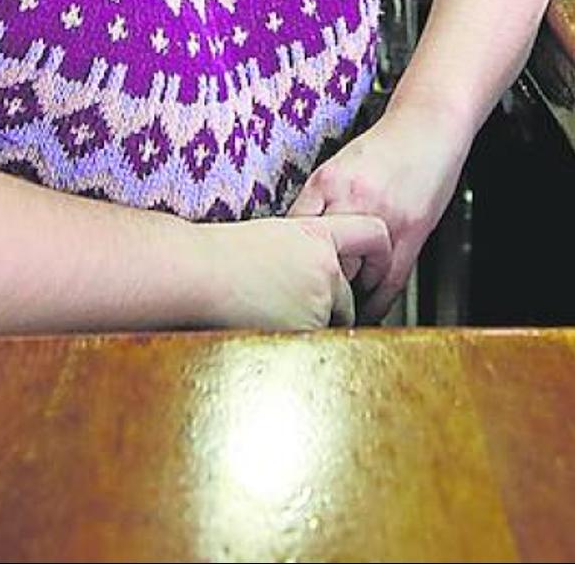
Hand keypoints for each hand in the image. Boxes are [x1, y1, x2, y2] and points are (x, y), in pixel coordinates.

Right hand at [203, 212, 391, 330]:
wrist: (196, 271)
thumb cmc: (222, 253)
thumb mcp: (273, 237)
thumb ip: (306, 252)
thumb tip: (325, 274)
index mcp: (316, 233)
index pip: (372, 234)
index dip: (379, 251)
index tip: (373, 264)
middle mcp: (326, 265)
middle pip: (349, 293)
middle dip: (330, 305)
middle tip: (289, 300)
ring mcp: (319, 299)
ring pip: (332, 321)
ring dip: (311, 323)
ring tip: (267, 308)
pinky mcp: (308, 329)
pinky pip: (313, 341)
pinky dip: (295, 338)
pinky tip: (264, 322)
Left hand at [287, 103, 470, 322]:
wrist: (426, 127)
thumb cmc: (382, 148)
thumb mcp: (339, 167)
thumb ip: (321, 199)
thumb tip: (296, 236)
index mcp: (325, 182)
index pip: (294, 230)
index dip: (286, 259)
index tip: (281, 277)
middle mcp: (350, 200)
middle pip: (321, 258)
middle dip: (314, 281)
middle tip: (305, 301)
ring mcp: (383, 218)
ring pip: (355, 276)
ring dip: (346, 296)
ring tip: (335, 310)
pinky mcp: (412, 232)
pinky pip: (389, 281)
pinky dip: (376, 302)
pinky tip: (367, 310)